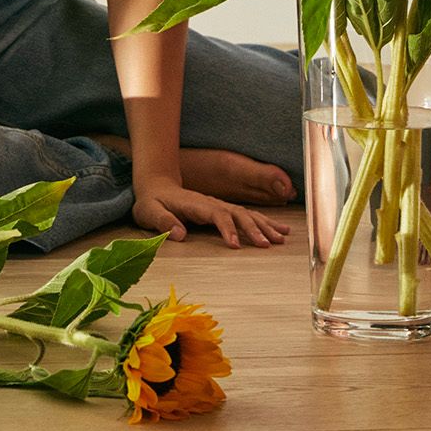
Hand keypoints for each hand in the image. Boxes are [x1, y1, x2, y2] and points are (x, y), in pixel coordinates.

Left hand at [132, 178, 291, 248]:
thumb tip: (179, 234)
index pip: (217, 215)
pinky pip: (245, 215)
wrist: (156, 185)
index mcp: (196, 204)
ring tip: (282, 237)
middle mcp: (211, 203)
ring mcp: (218, 205)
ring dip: (264, 225)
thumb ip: (162, 221)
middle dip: (254, 229)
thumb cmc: (151, 202)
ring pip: (246, 213)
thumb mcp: (148, 211)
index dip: (227, 229)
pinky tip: (276, 230)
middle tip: (268, 245)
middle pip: (237, 213)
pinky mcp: (221, 210)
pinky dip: (262, 222)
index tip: (236, 245)